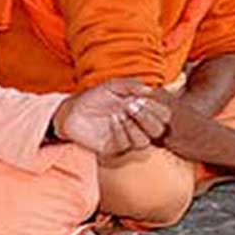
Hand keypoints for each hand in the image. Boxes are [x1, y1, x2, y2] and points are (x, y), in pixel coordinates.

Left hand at [52, 78, 171, 156]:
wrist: (72, 111)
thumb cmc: (94, 97)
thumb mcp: (114, 85)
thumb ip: (132, 85)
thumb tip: (150, 90)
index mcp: (142, 110)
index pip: (163, 115)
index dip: (157, 108)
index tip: (142, 98)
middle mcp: (138, 126)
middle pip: (158, 130)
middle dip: (148, 117)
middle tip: (131, 105)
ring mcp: (127, 138)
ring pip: (144, 141)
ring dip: (135, 126)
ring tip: (121, 113)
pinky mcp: (114, 148)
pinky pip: (125, 145)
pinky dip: (120, 131)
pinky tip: (112, 121)